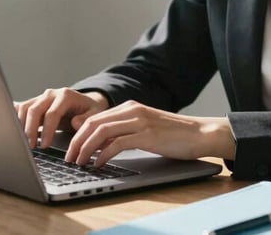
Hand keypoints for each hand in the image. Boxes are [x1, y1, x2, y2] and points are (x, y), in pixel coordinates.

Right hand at [14, 88, 108, 148]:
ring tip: (23, 142)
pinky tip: (10, 126)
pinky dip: (15, 116)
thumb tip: (75, 123)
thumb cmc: (89, 110)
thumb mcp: (94, 114)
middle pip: (35, 109)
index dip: (47, 130)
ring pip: (25, 108)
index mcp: (65, 96)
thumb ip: (86, 119)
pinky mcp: (35, 102)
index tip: (45, 145)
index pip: (52, 113)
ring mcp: (41, 97)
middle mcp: (51, 94)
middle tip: (30, 147)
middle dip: (30, 129)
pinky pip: (22, 107)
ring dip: (21, 125)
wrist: (85, 103)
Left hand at [63, 100, 235, 166]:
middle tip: (69, 158)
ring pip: (101, 132)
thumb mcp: (144, 129)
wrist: (201, 133)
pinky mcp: (147, 135)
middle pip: (93, 123)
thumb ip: (123, 131)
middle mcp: (132, 110)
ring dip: (86, 149)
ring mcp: (139, 121)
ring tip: (79, 163)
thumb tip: (98, 143)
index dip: (79, 134)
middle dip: (77, 142)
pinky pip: (117, 143)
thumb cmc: (174, 135)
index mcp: (130, 107)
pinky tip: (99, 164)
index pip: (95, 118)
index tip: (70, 149)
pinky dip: (103, 155)